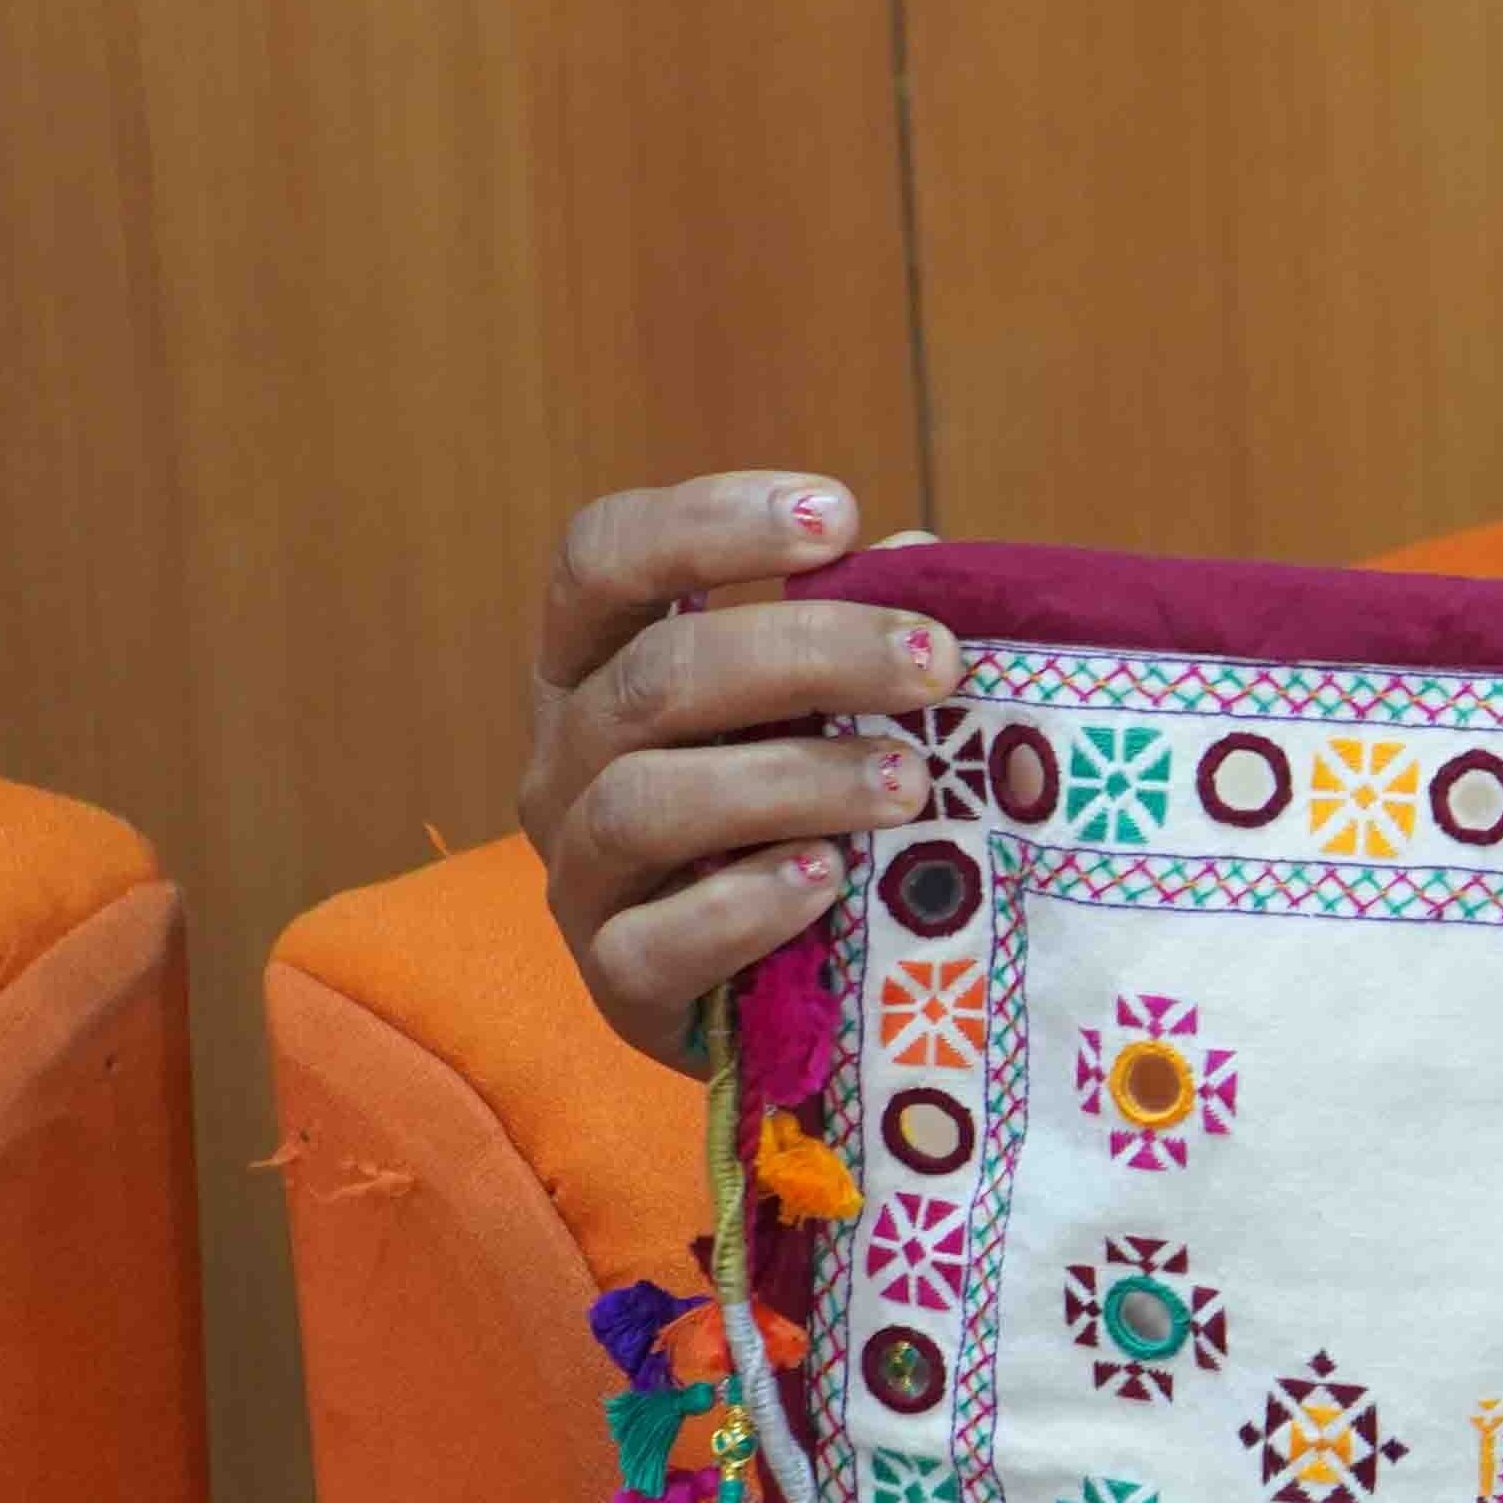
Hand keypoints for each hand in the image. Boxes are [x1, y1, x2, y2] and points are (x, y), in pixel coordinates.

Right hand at [524, 471, 960, 1065]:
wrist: (789, 988)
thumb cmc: (810, 808)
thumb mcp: (830, 710)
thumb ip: (863, 635)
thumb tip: (921, 560)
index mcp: (600, 665)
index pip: (601, 558)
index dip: (707, 522)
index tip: (840, 514)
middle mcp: (567, 758)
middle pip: (653, 677)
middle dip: (806, 652)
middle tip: (935, 660)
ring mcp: (580, 873)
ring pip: (647, 802)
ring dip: (790, 779)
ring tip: (909, 783)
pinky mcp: (616, 982)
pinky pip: (654, 942)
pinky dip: (744, 905)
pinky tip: (828, 878)